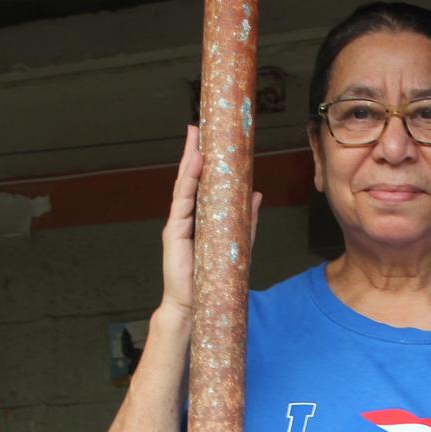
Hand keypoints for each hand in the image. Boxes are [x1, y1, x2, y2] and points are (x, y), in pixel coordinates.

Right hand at [159, 125, 261, 320]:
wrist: (196, 304)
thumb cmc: (214, 277)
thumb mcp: (237, 243)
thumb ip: (245, 219)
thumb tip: (256, 194)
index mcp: (200, 218)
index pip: (201, 184)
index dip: (204, 161)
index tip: (209, 138)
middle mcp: (187, 217)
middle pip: (189, 179)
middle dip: (193, 152)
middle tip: (196, 127)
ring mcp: (178, 223)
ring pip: (184, 185)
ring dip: (189, 160)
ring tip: (195, 138)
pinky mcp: (174, 231)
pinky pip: (182, 200)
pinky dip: (188, 180)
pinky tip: (194, 163)